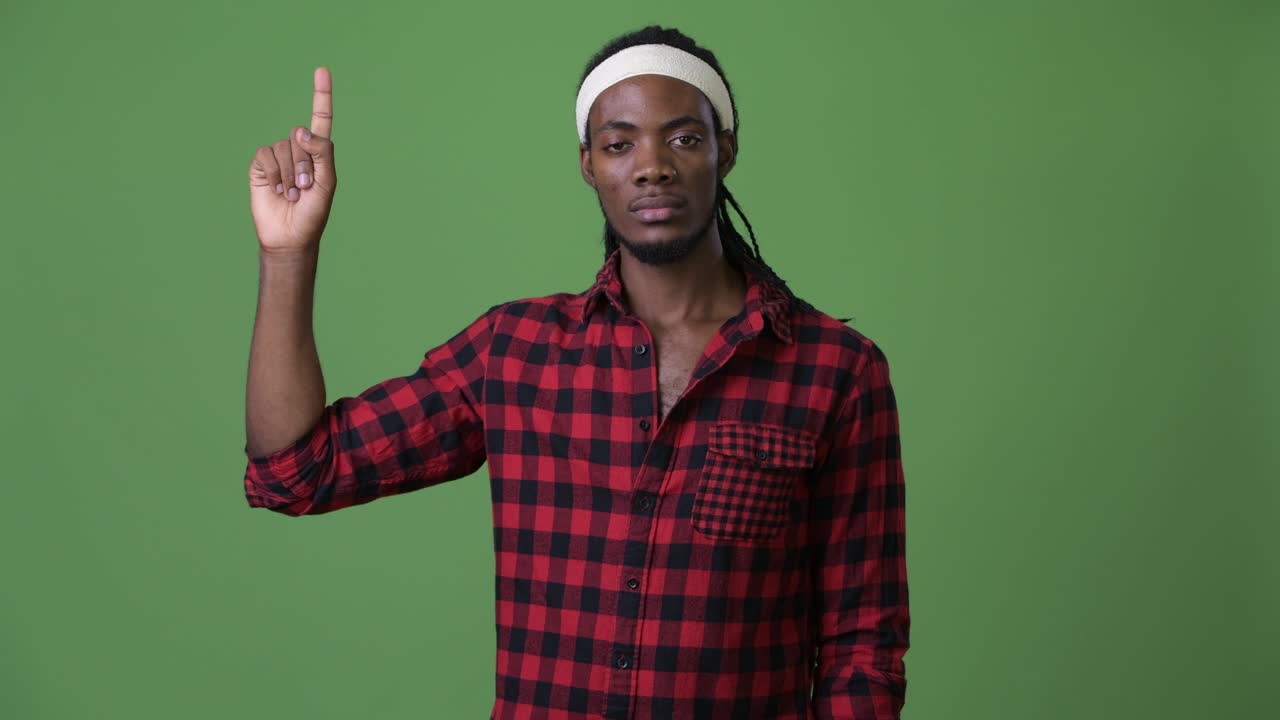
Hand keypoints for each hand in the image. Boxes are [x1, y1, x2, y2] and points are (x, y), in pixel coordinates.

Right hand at [248, 67, 336, 255]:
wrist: (289, 236)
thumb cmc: (313, 213)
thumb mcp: (327, 183)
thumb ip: (321, 153)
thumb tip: (299, 130)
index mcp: (319, 153)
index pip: (321, 119)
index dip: (321, 95)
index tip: (322, 70)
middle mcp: (298, 150)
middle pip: (301, 139)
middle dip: (305, 166)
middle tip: (305, 189)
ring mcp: (278, 157)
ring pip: (284, 147)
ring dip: (289, 174)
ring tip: (292, 194)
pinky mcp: (260, 165)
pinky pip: (266, 155)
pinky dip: (273, 174)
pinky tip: (276, 190)